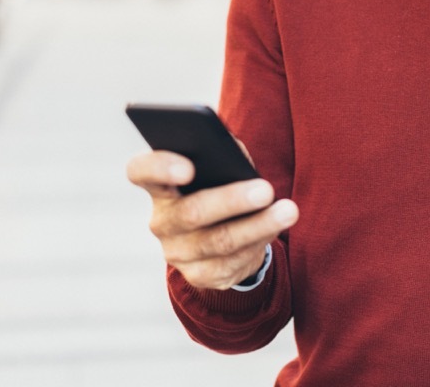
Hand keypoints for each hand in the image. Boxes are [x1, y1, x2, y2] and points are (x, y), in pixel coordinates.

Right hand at [127, 150, 298, 289]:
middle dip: (231, 201)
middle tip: (265, 189)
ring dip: (258, 226)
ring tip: (288, 211)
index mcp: (160, 186)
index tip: (188, 167)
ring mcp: (178, 253)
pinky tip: (277, 228)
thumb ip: (223, 153)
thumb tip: (237, 156)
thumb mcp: (219, 166)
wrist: (220, 234)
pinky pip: (233, 262)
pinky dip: (259, 243)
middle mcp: (162, 222)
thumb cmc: (219, 186)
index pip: (141, 172)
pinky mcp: (200, 276)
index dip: (159, 168)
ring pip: (220, 242)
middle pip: (191, 212)